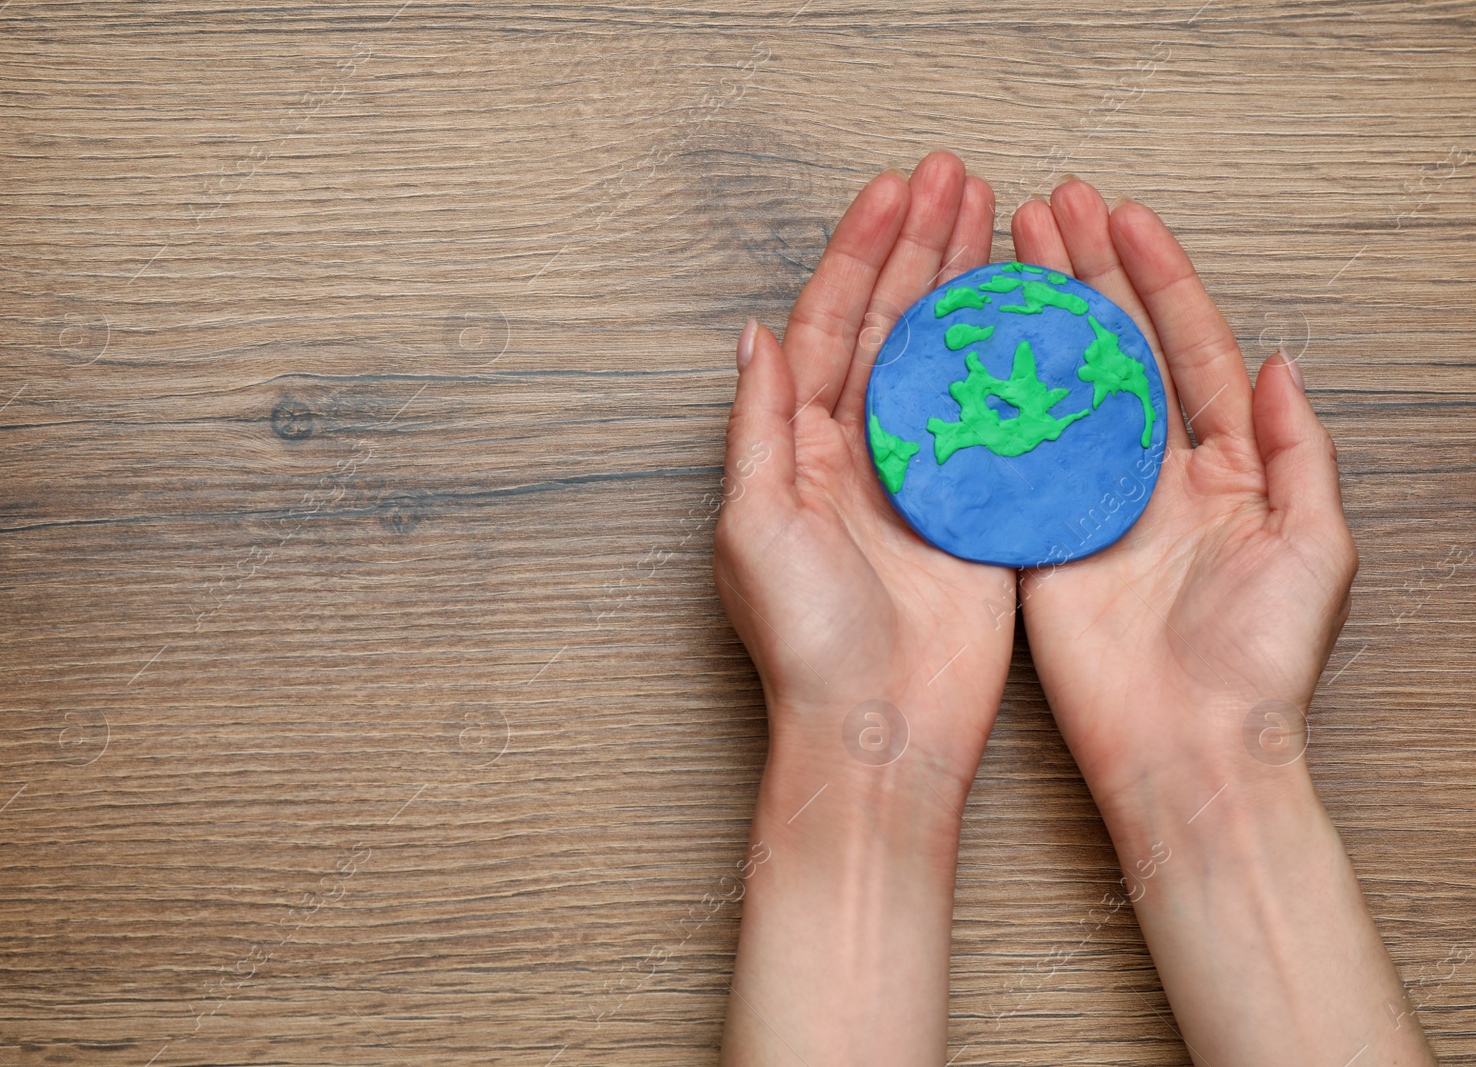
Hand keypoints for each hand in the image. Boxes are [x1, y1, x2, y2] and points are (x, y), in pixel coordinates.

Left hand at [714, 153, 1005, 1065]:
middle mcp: (857, 453)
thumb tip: (752, 334)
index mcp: (798, 449)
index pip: (826, 328)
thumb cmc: (804, 642)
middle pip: (890, 328)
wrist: (878, 731)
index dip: (859, 257)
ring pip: (945, 361)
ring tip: (994, 217)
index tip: (894, 194)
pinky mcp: (976, 510)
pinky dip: (1014, 363)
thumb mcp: (755, 526)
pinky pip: (997, 418)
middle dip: (919, 250)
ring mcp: (921, 477)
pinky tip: (1034, 312)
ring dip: (964, 288)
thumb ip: (760, 426)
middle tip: (954, 178)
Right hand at [1009, 180, 1434, 1064]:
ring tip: (1004, 253)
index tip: (1120, 217)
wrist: (1186, 749)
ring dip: (1035, 319)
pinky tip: (967, 349)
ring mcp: (1090, 501)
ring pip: (1057, 388)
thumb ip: (1299, 453)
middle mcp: (1153, 472)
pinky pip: (1013, 454)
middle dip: (1084, 275)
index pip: (1188, 347)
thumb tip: (1282, 364)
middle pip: (1115, 351)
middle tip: (1047, 211)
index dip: (1155, 279)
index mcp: (1226, 465)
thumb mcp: (1313, 548)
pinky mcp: (1038, 537)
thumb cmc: (1256, 662)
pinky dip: (991, 399)